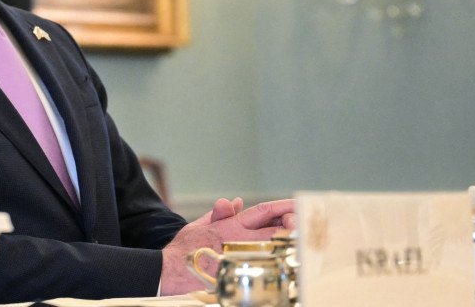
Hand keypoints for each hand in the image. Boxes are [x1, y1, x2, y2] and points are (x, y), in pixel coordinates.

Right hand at [159, 198, 295, 295]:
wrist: (170, 270)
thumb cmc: (185, 247)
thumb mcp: (200, 224)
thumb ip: (220, 213)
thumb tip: (234, 201)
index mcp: (231, 225)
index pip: (263, 212)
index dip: (283, 207)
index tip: (298, 204)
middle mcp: (239, 240)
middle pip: (275, 230)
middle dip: (292, 226)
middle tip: (304, 224)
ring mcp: (241, 258)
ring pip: (273, 249)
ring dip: (288, 244)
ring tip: (301, 241)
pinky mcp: (239, 274)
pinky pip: (264, 267)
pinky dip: (276, 262)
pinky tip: (287, 262)